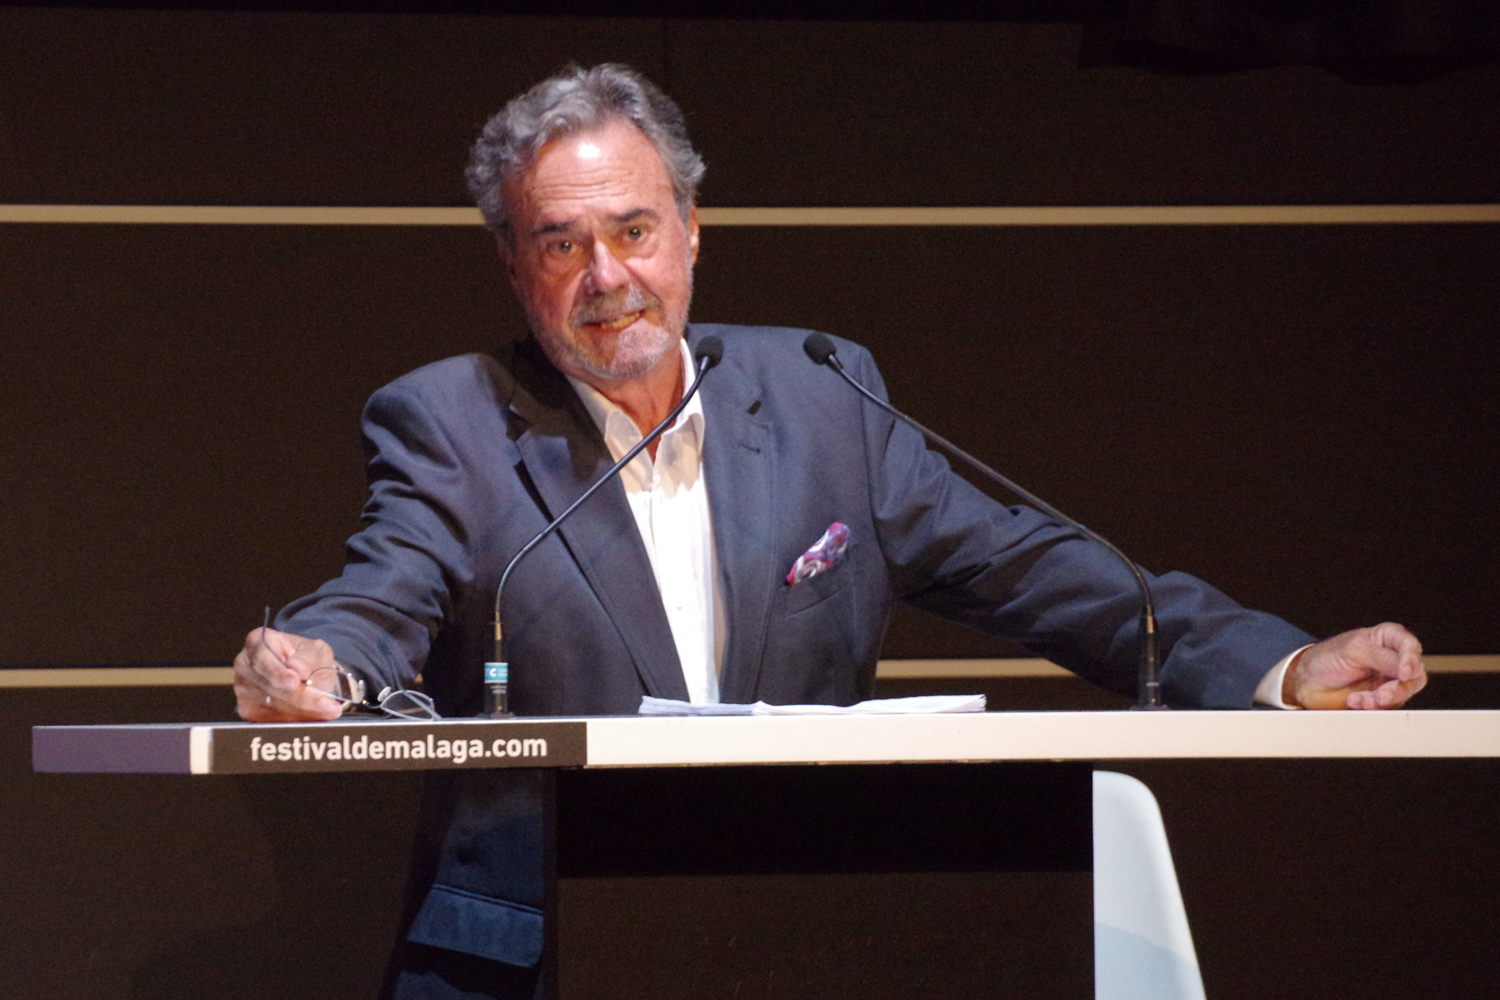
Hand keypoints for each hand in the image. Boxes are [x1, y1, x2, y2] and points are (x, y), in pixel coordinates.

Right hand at [233, 624, 344, 721]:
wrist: (307, 677)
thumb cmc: (309, 660)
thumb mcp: (317, 651)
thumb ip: (309, 657)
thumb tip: (297, 667)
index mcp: (258, 642)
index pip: (263, 658)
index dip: (278, 672)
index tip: (295, 681)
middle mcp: (245, 665)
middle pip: (269, 686)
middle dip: (300, 697)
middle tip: (327, 704)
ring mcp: (243, 689)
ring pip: (273, 706)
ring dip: (303, 711)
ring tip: (328, 709)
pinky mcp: (248, 709)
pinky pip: (272, 720)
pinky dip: (296, 720)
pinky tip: (314, 715)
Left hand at [1284, 622, 1427, 709]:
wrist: (1308, 682)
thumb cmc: (1326, 658)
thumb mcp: (1352, 651)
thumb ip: (1381, 657)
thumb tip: (1408, 667)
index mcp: (1386, 638)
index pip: (1410, 645)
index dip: (1411, 659)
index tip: (1404, 673)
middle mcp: (1392, 658)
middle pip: (1414, 674)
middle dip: (1398, 687)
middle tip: (1381, 694)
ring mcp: (1388, 679)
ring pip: (1404, 692)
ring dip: (1384, 699)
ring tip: (1363, 699)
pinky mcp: (1381, 697)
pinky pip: (1388, 705)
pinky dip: (1373, 705)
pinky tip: (1355, 700)